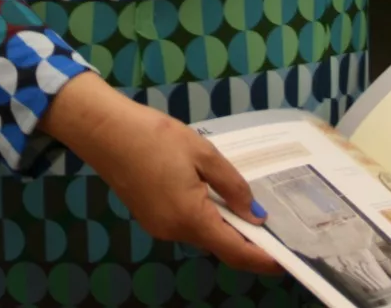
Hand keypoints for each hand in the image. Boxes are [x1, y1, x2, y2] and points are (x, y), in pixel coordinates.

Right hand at [42, 72, 280, 273]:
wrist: (104, 130)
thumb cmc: (155, 136)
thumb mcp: (202, 152)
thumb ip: (232, 185)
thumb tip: (254, 214)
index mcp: (190, 218)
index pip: (235, 251)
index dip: (262, 258)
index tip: (287, 260)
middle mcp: (174, 231)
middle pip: (219, 245)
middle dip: (247, 240)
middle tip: (274, 226)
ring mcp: (159, 227)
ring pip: (202, 234)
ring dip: (225, 226)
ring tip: (247, 206)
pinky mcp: (150, 217)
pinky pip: (186, 224)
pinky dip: (205, 218)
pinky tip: (214, 197)